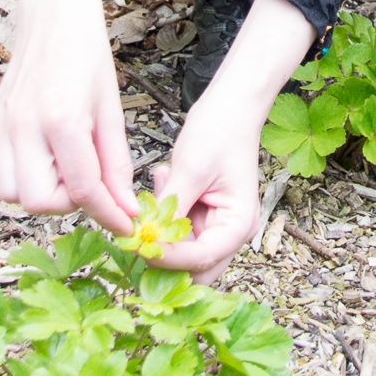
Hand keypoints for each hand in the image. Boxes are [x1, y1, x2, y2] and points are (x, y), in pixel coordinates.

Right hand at [0, 0, 136, 235]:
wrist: (53, 22)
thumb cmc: (87, 59)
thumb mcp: (111, 111)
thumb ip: (116, 164)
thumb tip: (125, 207)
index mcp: (61, 120)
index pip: (82, 188)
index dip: (107, 213)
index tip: (124, 224)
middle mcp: (22, 126)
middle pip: (40, 202)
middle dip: (69, 202)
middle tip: (87, 180)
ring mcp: (0, 126)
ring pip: (11, 196)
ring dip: (41, 193)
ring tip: (62, 167)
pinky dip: (16, 182)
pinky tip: (39, 162)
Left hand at [151, 0, 315, 282]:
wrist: (231, 106)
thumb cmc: (220, 132)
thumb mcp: (191, 170)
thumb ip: (170, 209)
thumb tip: (146, 239)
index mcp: (238, 225)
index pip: (200, 259)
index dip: (166, 257)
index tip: (138, 243)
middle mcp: (230, 232)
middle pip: (194, 269)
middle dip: (163, 256)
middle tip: (137, 232)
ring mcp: (216, 226)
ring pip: (181, 252)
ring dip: (162, 232)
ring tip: (159, 190)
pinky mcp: (202, 215)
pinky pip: (177, 230)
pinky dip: (163, 216)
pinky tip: (163, 182)